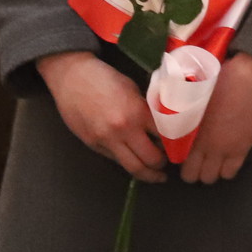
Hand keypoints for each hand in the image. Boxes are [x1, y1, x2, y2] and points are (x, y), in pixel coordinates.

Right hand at [38, 51, 163, 181]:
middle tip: (167, 164)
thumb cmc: (105, 78)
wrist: (71, 76)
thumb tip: (161, 127)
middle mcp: (123, 130)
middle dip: (162, 164)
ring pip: (133, 167)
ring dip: (148, 173)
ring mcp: (106, 140)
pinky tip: (134, 160)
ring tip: (155, 174)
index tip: (179, 148)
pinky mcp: (92, 145)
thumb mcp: (134, 90)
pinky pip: (115, 160)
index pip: (164, 138)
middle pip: (150, 159)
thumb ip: (146, 111)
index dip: (174, 145)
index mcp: (137, 113)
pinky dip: (127, 162)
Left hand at [182, 54, 251, 184]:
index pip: (175, 158)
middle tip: (197, 163)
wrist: (249, 79)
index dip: (179, 160)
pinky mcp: (241, 149)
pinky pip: (230, 172)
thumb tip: (174, 113)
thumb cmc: (219, 78)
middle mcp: (202, 144)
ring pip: (210, 177)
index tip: (183, 155)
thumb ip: (180, 108)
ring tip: (213, 164)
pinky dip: (227, 171)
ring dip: (210, 173)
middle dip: (192, 172)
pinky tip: (228, 163)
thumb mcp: (191, 92)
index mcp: (186, 130)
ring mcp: (222, 149)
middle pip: (191, 175)